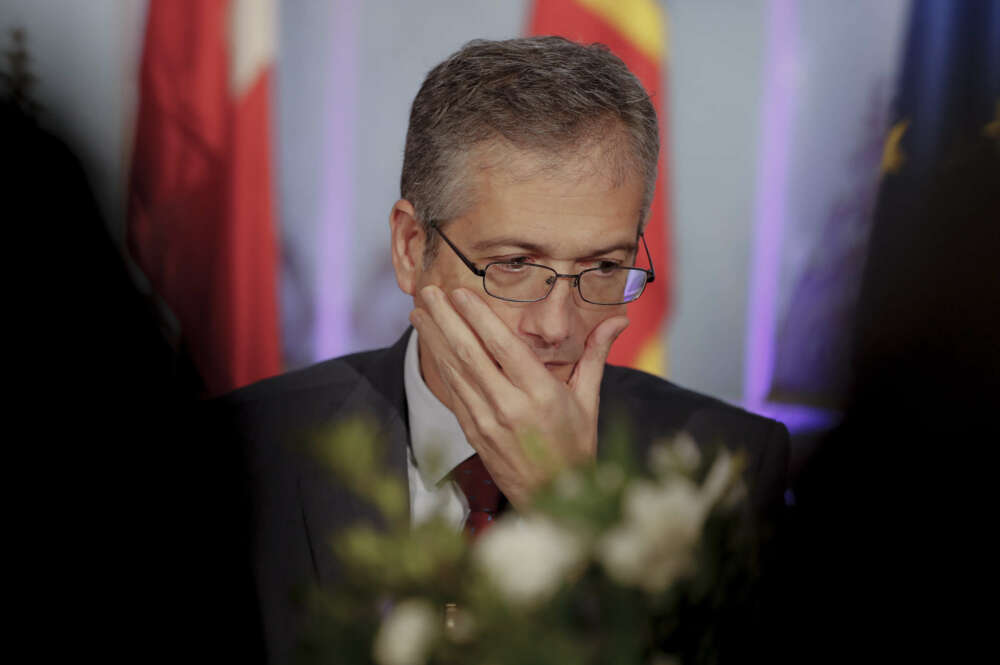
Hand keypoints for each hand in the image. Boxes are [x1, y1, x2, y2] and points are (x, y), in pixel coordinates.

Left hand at [409, 285, 628, 509]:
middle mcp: (510, 407)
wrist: (554, 497)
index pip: (504, 348)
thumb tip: (619, 319)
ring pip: (454, 372)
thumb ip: (596, 355)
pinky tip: (429, 345)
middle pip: (470, 355)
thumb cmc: (576, 444)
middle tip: (428, 291)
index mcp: (541, 395)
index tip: (460, 293)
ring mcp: (487, 422)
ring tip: (418, 311)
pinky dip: (438, 366)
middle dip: (446, 320)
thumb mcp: (589, 400)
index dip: (479, 319)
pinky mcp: (473, 433)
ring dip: (434, 339)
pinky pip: (453, 393)